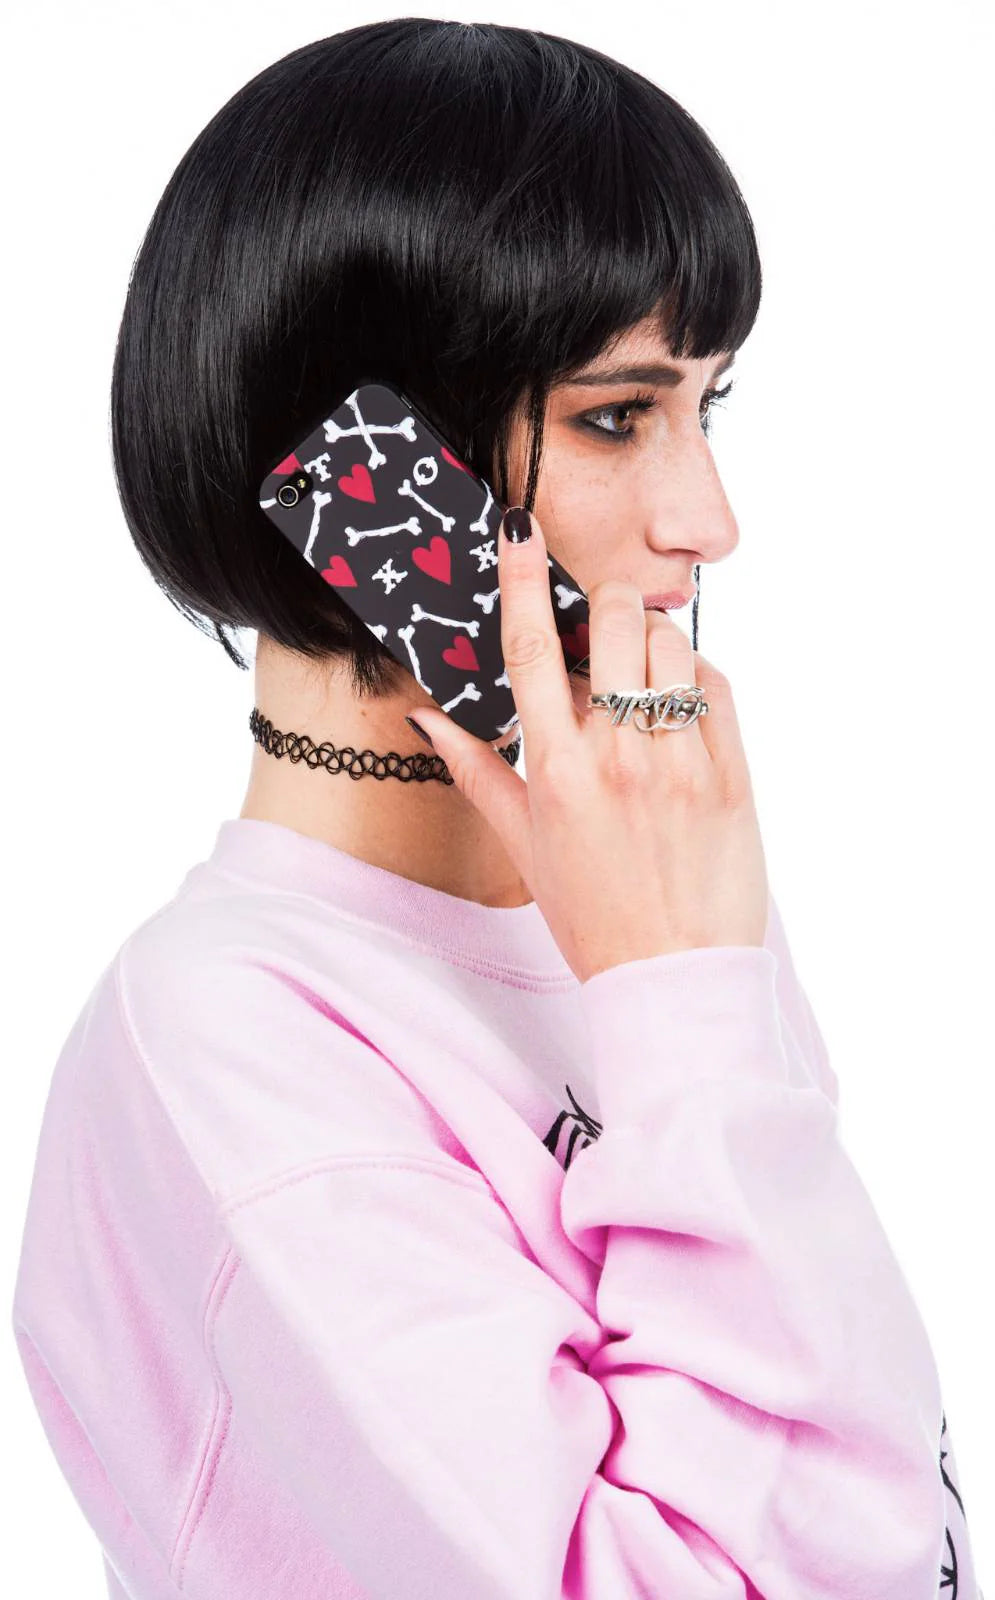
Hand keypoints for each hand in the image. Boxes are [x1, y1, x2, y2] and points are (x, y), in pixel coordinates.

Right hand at [406, 508, 768, 983]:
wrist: (674, 980)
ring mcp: (681, 761)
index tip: (519, 527)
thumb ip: (477, 771)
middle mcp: (618, 756)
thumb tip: (424, 718)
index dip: (520, 579)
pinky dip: (695, 676)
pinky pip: (716, 685)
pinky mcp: (733, 773)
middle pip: (613, 621)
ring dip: (651, 640)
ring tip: (641, 676)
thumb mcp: (523, 846)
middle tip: (599, 633)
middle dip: (604, 607)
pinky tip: (677, 704)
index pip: (528, 649)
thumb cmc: (592, 917)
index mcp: (555, 770)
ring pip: (672, 642)